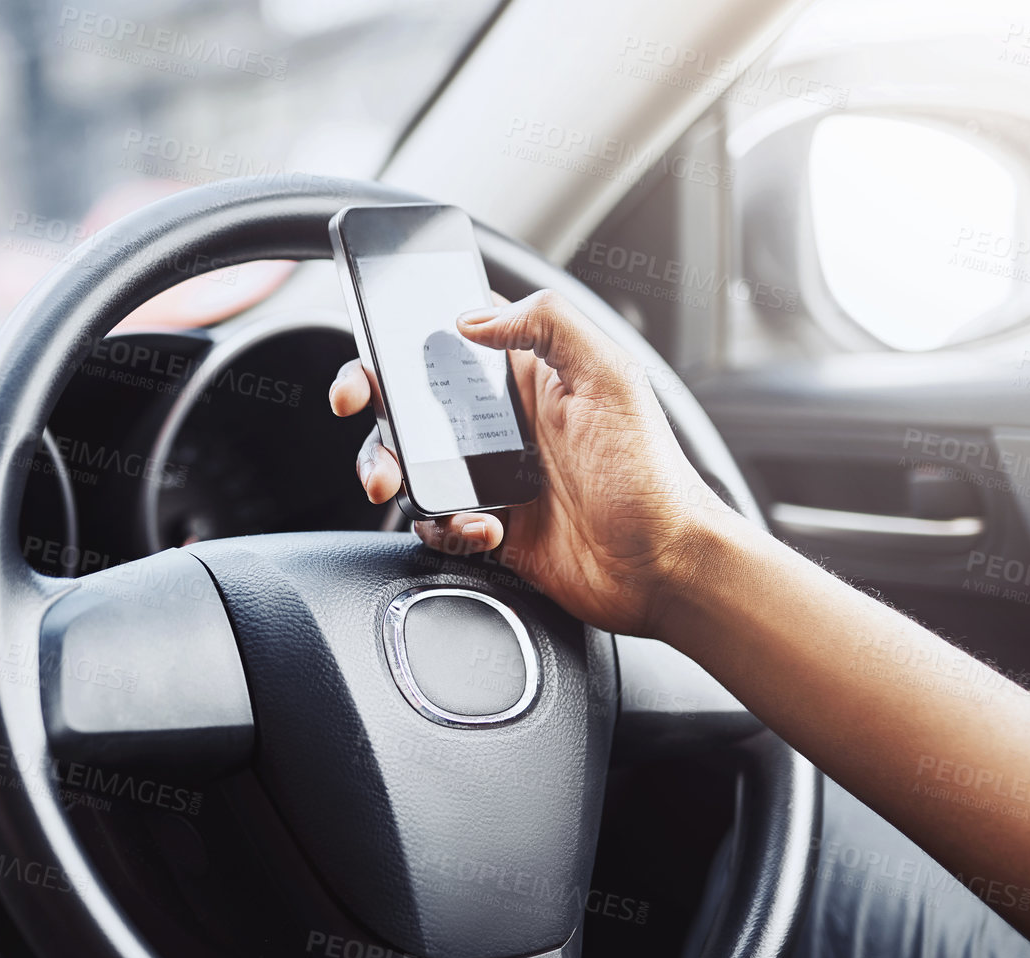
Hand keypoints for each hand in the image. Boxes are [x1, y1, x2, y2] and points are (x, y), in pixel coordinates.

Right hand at [328, 289, 735, 637]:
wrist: (665, 568)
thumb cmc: (653, 474)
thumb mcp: (610, 376)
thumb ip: (547, 324)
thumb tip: (472, 316)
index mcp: (529, 377)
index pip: (450, 342)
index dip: (399, 342)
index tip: (370, 358)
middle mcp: (505, 425)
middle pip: (411, 406)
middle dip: (375, 412)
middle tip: (364, 418)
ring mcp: (494, 479)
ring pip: (413, 466)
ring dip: (393, 471)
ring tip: (398, 484)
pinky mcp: (493, 531)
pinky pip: (439, 525)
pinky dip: (445, 528)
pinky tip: (482, 530)